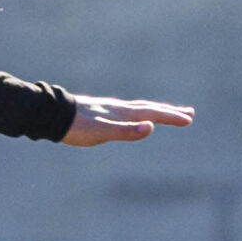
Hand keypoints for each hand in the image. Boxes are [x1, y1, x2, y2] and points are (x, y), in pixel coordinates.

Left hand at [64, 96, 194, 146]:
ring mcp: (110, 109)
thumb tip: (150, 128)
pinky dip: (138, 114)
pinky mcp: (101, 113)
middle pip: (150, 109)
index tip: (188, 119)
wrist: (52, 114)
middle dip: (170, 112)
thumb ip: (126, 131)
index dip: (171, 117)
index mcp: (123, 113)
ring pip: (139, 109)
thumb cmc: (76, 126)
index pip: (153, 114)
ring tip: (165, 113)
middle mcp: (119, 108)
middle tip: (189, 113)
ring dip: (155, 111)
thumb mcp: (102, 132)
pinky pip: (127, 112)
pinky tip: (133, 118)